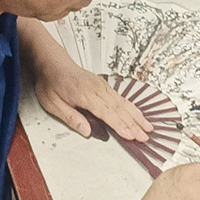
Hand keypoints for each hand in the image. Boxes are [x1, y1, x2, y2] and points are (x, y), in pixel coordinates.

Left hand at [33, 42, 151, 141]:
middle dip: (134, 125)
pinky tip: (138, 114)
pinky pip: (120, 97)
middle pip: (119, 109)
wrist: (52, 62)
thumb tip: (86, 131)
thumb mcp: (52, 103)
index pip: (106, 112)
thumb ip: (71, 118)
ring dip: (136, 116)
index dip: (119, 125)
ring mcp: (101, 86)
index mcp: (84, 94)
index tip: (130, 136)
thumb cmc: (51, 82)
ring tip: (148, 127)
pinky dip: (132, 107)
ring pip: (123, 103)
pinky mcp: (103, 85)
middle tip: (145, 137)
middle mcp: (96, 89)